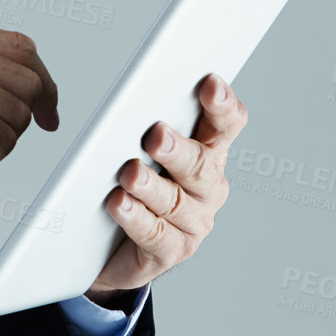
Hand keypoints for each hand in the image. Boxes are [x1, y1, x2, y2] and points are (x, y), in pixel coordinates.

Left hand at [83, 73, 246, 307]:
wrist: (109, 244)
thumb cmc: (132, 183)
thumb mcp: (142, 149)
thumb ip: (145, 125)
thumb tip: (130, 101)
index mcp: (208, 151)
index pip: (226, 124)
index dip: (222, 105)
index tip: (209, 84)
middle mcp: (208, 186)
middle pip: (200, 164)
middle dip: (178, 149)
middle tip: (156, 135)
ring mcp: (194, 222)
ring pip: (176, 201)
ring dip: (151, 186)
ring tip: (129, 174)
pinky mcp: (171, 251)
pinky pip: (155, 234)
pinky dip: (135, 218)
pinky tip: (118, 204)